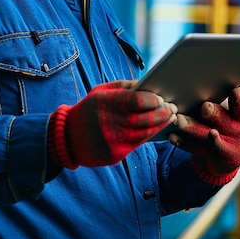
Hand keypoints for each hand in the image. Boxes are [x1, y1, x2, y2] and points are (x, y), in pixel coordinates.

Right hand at [48, 81, 177, 168]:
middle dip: (162, 113)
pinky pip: (138, 144)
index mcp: (106, 103)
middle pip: (145, 119)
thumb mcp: (100, 92)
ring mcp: (113, 140)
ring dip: (160, 125)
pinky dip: (150, 135)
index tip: (162, 98)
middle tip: (172, 108)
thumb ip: (123, 86)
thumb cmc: (88, 110)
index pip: (137, 101)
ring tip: (169, 117)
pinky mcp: (115, 154)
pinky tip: (157, 129)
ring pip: (145, 133)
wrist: (68, 137)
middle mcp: (110, 123)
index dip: (153, 100)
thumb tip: (146, 84)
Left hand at [168, 88, 239, 185]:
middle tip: (205, 107)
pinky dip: (182, 141)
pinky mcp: (209, 156)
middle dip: (214, 114)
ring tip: (180, 120)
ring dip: (192, 127)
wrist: (232, 155)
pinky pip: (193, 148)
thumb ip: (228, 103)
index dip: (239, 100)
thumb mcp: (237, 113)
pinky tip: (172, 135)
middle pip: (224, 122)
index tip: (234, 92)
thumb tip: (207, 83)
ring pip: (205, 135)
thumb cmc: (232, 122)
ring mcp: (225, 148)